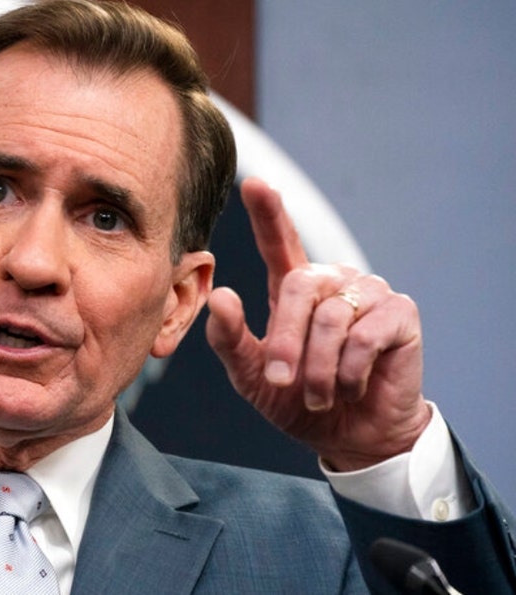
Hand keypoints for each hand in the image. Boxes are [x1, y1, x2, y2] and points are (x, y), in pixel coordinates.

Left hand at [205, 177, 430, 470]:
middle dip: (284, 341)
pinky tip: (352, 386)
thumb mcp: (252, 376)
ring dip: (318, 367)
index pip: (279, 241)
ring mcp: (368, 293)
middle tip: (281, 380)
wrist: (350, 437)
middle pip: (297, 287)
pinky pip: (364, 335)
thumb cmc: (300, 402)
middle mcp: (331, 281)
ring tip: (320, 393)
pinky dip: (349, 370)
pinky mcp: (400, 314)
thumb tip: (222, 296)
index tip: (255, 184)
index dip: (268, 213)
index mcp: (293, 289)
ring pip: (330, 317)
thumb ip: (230, 339)